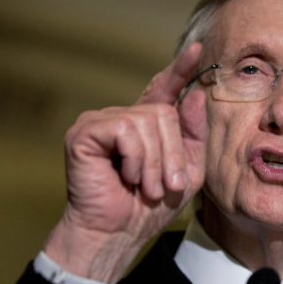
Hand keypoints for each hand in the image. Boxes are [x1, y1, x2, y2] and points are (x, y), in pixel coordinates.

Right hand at [43, 43, 207, 282]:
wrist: (117, 234)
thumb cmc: (150, 207)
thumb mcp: (186, 171)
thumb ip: (193, 135)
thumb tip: (195, 94)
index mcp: (145, 126)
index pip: (165, 90)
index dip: (180, 70)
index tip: (197, 49)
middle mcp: (122, 117)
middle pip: (165, 112)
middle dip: (173, 154)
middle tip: (167, 186)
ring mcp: (101, 121)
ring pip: (148, 121)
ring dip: (156, 162)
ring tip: (148, 188)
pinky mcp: (85, 131)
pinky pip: (126, 131)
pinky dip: (136, 159)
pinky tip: (127, 177)